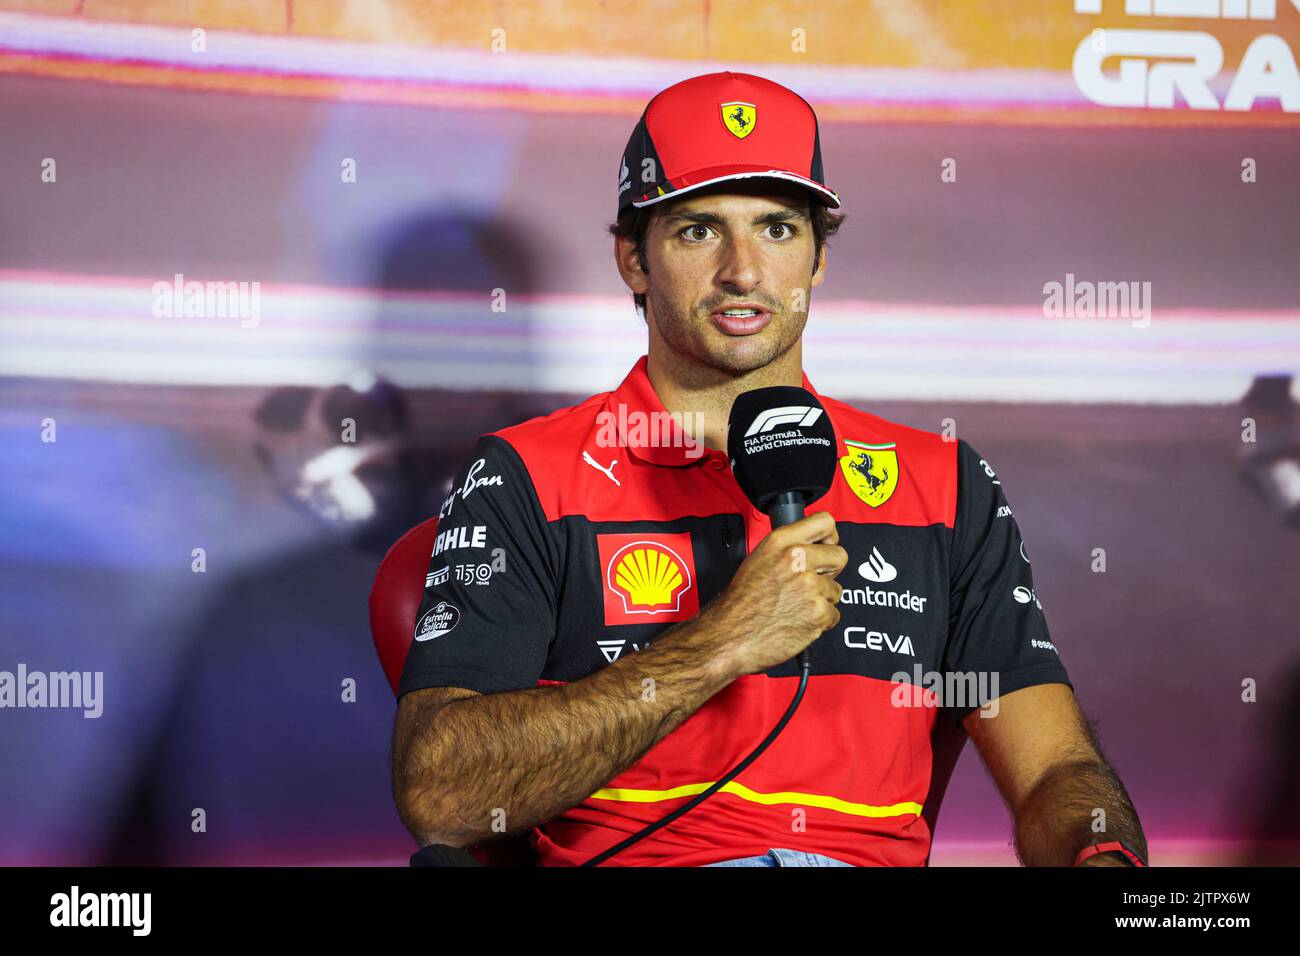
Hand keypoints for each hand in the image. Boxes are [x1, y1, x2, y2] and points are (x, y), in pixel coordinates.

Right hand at [694, 510, 847, 678]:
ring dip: (822, 599)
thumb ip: (786, 550)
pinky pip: (833, 614)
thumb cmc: (740, 604)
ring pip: (836, 590)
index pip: (825, 523)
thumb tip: (808, 547)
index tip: (827, 547)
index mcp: (781, 542)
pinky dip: (820, 621)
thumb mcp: (758, 560)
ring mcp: (809, 586)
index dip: (830, 537)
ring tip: (797, 605)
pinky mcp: (818, 612)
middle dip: (830, 571)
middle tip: (813, 581)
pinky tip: (799, 620)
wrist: (731, 636)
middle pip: (839, 556)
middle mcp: (796, 559)